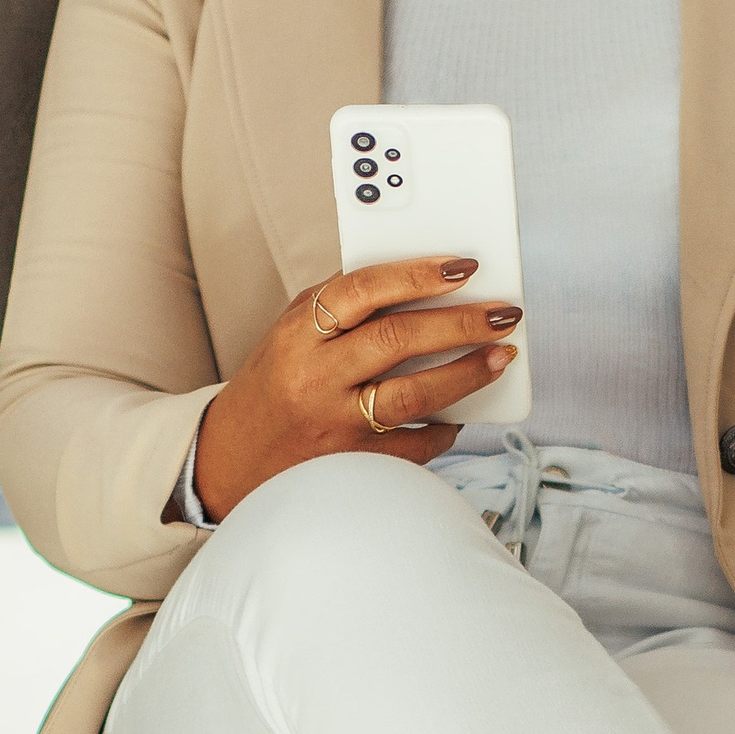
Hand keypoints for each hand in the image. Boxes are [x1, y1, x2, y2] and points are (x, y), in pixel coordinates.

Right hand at [189, 258, 521, 521]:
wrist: (230, 459)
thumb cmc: (275, 385)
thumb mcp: (291, 333)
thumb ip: (342, 306)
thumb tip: (420, 281)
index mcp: (298, 334)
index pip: (362, 290)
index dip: (418, 275)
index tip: (464, 268)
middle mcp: (314, 378)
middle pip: (397, 341)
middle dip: (460, 324)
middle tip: (504, 314)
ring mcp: (334, 426)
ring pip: (413, 396)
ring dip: (466, 374)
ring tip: (500, 358)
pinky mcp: (352, 465)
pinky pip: (413, 446)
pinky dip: (444, 429)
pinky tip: (460, 415)